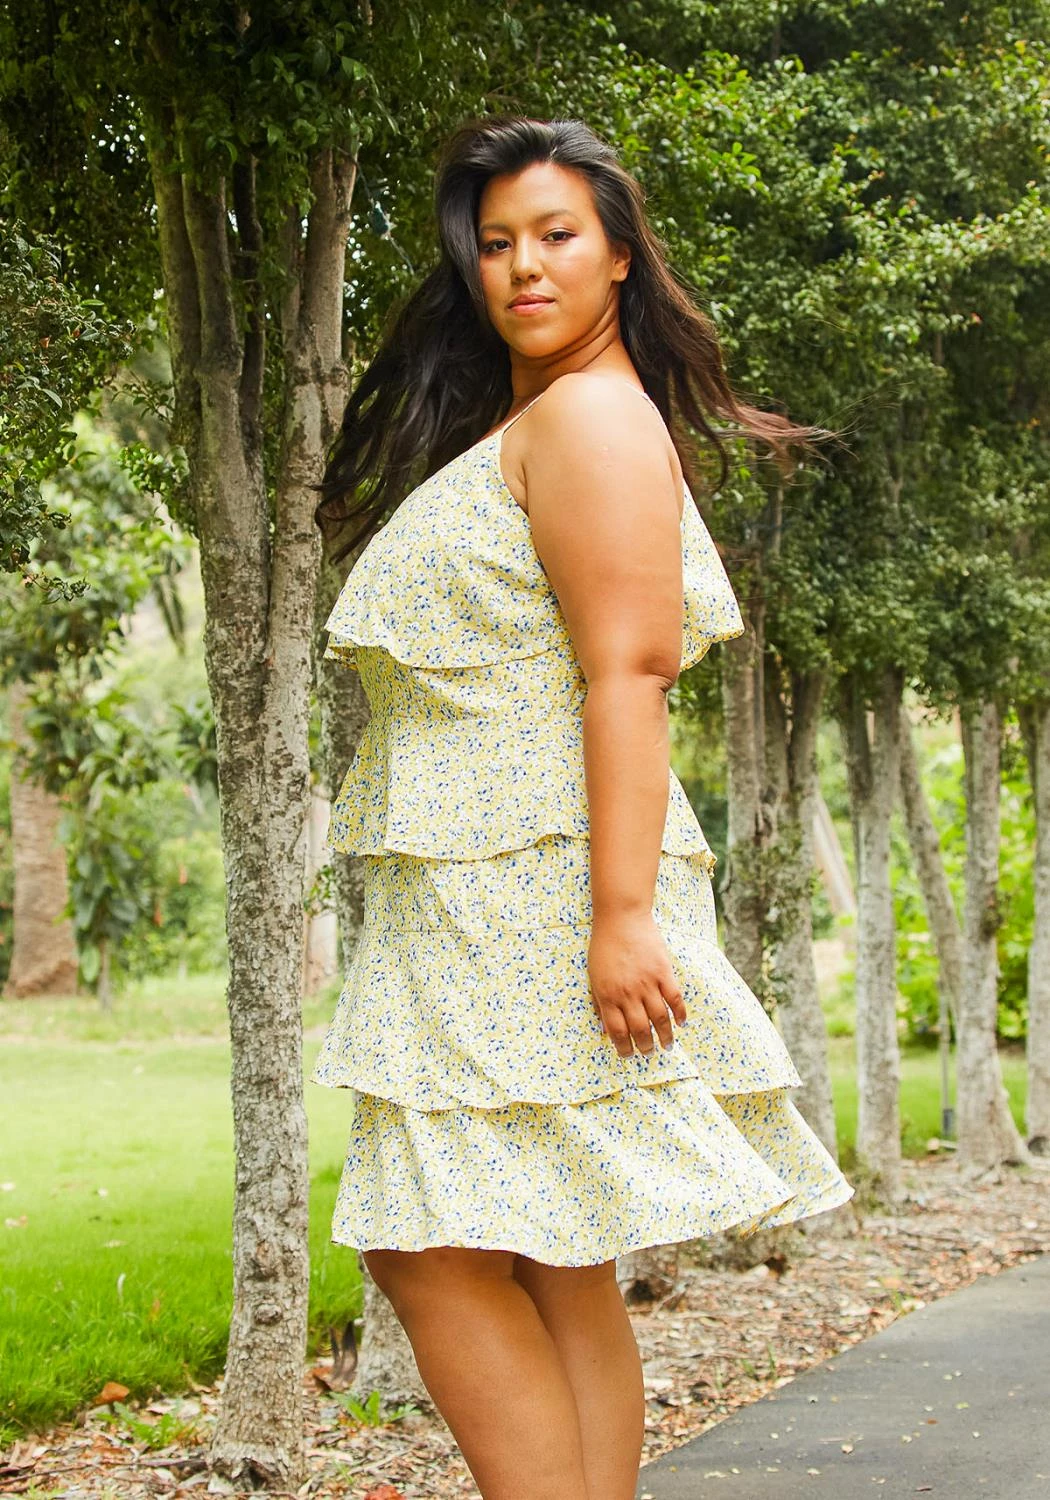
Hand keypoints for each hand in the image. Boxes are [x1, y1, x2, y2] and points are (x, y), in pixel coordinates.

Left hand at [587, 910, 687, 1057]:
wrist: (621, 918)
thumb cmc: (604, 947)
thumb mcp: (594, 977)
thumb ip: (599, 1004)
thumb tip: (605, 1031)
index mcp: (607, 995)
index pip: (617, 1032)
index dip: (623, 1048)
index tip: (628, 1055)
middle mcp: (628, 993)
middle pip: (639, 1030)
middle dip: (645, 1047)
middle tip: (648, 1053)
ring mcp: (647, 983)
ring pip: (659, 1019)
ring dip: (664, 1037)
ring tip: (667, 1046)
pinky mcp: (663, 972)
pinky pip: (675, 999)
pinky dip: (680, 1014)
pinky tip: (681, 1024)